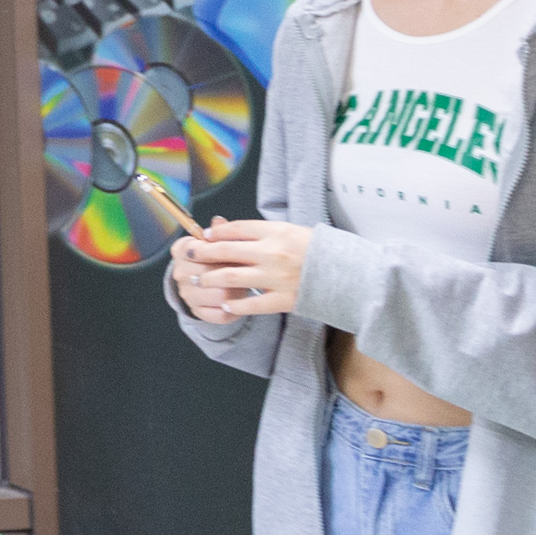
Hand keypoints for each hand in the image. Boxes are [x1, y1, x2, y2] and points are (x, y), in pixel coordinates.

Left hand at [179, 219, 309, 319]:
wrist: (349, 274)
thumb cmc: (318, 250)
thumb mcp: (291, 231)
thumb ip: (260, 232)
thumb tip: (225, 229)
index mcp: (277, 232)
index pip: (235, 229)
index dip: (214, 233)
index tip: (202, 237)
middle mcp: (274, 252)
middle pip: (226, 251)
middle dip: (201, 253)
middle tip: (187, 256)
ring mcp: (278, 277)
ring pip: (231, 277)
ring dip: (210, 279)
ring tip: (198, 281)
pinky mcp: (284, 299)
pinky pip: (252, 304)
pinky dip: (235, 305)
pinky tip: (225, 304)